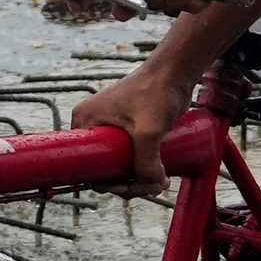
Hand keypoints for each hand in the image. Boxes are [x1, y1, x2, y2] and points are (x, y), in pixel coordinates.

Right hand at [72, 57, 192, 186]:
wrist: (175, 72)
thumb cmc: (156, 92)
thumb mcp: (148, 131)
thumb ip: (146, 162)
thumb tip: (151, 186)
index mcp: (85, 122)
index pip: (88, 165)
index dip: (108, 183)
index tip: (131, 188)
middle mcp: (93, 125)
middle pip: (104, 168)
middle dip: (128, 183)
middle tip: (153, 187)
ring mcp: (110, 127)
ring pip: (119, 165)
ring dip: (138, 179)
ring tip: (160, 182)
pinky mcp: (128, 129)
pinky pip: (129, 156)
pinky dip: (142, 169)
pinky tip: (159, 177)